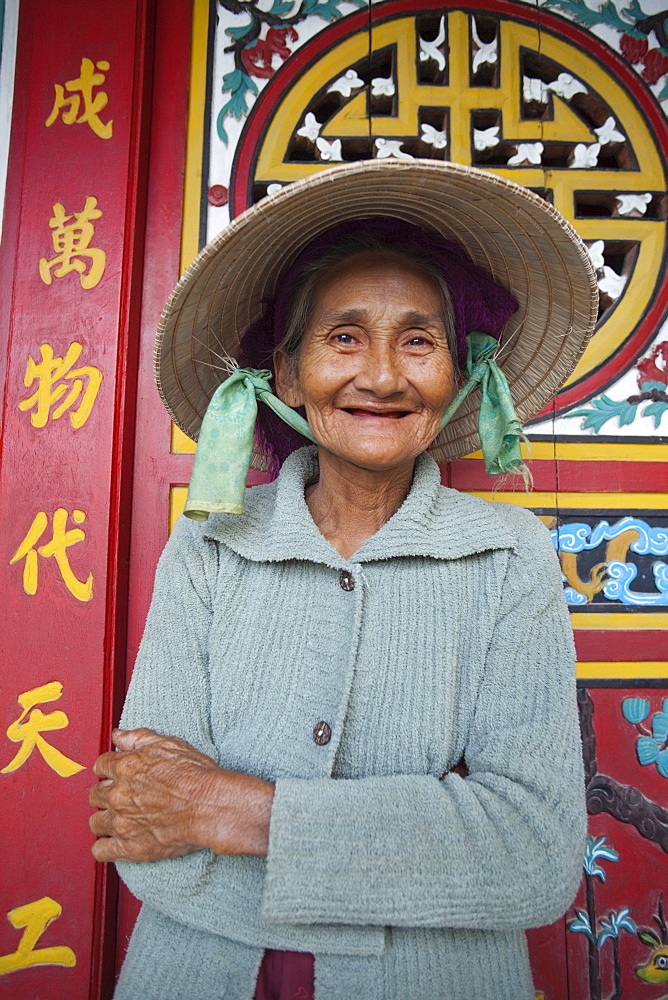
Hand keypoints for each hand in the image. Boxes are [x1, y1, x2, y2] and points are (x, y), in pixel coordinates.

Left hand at [89, 728, 273, 862]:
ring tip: (119, 819)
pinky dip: (105, 846)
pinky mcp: (129, 847)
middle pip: (94, 794)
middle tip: (120, 796)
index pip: (100, 765)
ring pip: (95, 822)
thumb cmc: (196, 775)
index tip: (115, 774)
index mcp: (126, 767)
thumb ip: (138, 738)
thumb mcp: (169, 745)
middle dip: (105, 793)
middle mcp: (119, 794)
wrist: (210, 806)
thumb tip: (118, 735)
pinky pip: (100, 850)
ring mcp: (122, 822)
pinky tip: (115, 841)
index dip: (109, 769)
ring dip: (104, 819)